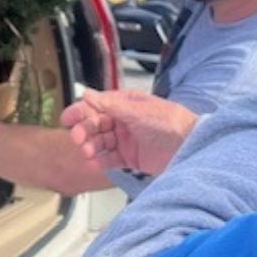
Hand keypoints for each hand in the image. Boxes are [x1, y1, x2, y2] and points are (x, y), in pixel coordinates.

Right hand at [60, 90, 197, 174]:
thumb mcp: (139, 111)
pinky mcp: (130, 158)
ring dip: (91, 146)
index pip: (97, 106)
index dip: (81, 111)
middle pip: (96, 125)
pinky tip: (94, 163)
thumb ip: (111, 105)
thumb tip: (88, 93)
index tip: (67, 119)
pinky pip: (110, 159)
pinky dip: (100, 161)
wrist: (190, 146)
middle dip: (84, 131)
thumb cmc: (171, 122)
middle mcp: (124, 121)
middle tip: (77, 138)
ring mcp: (126, 140)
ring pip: (101, 142)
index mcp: (125, 104)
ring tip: (87, 152)